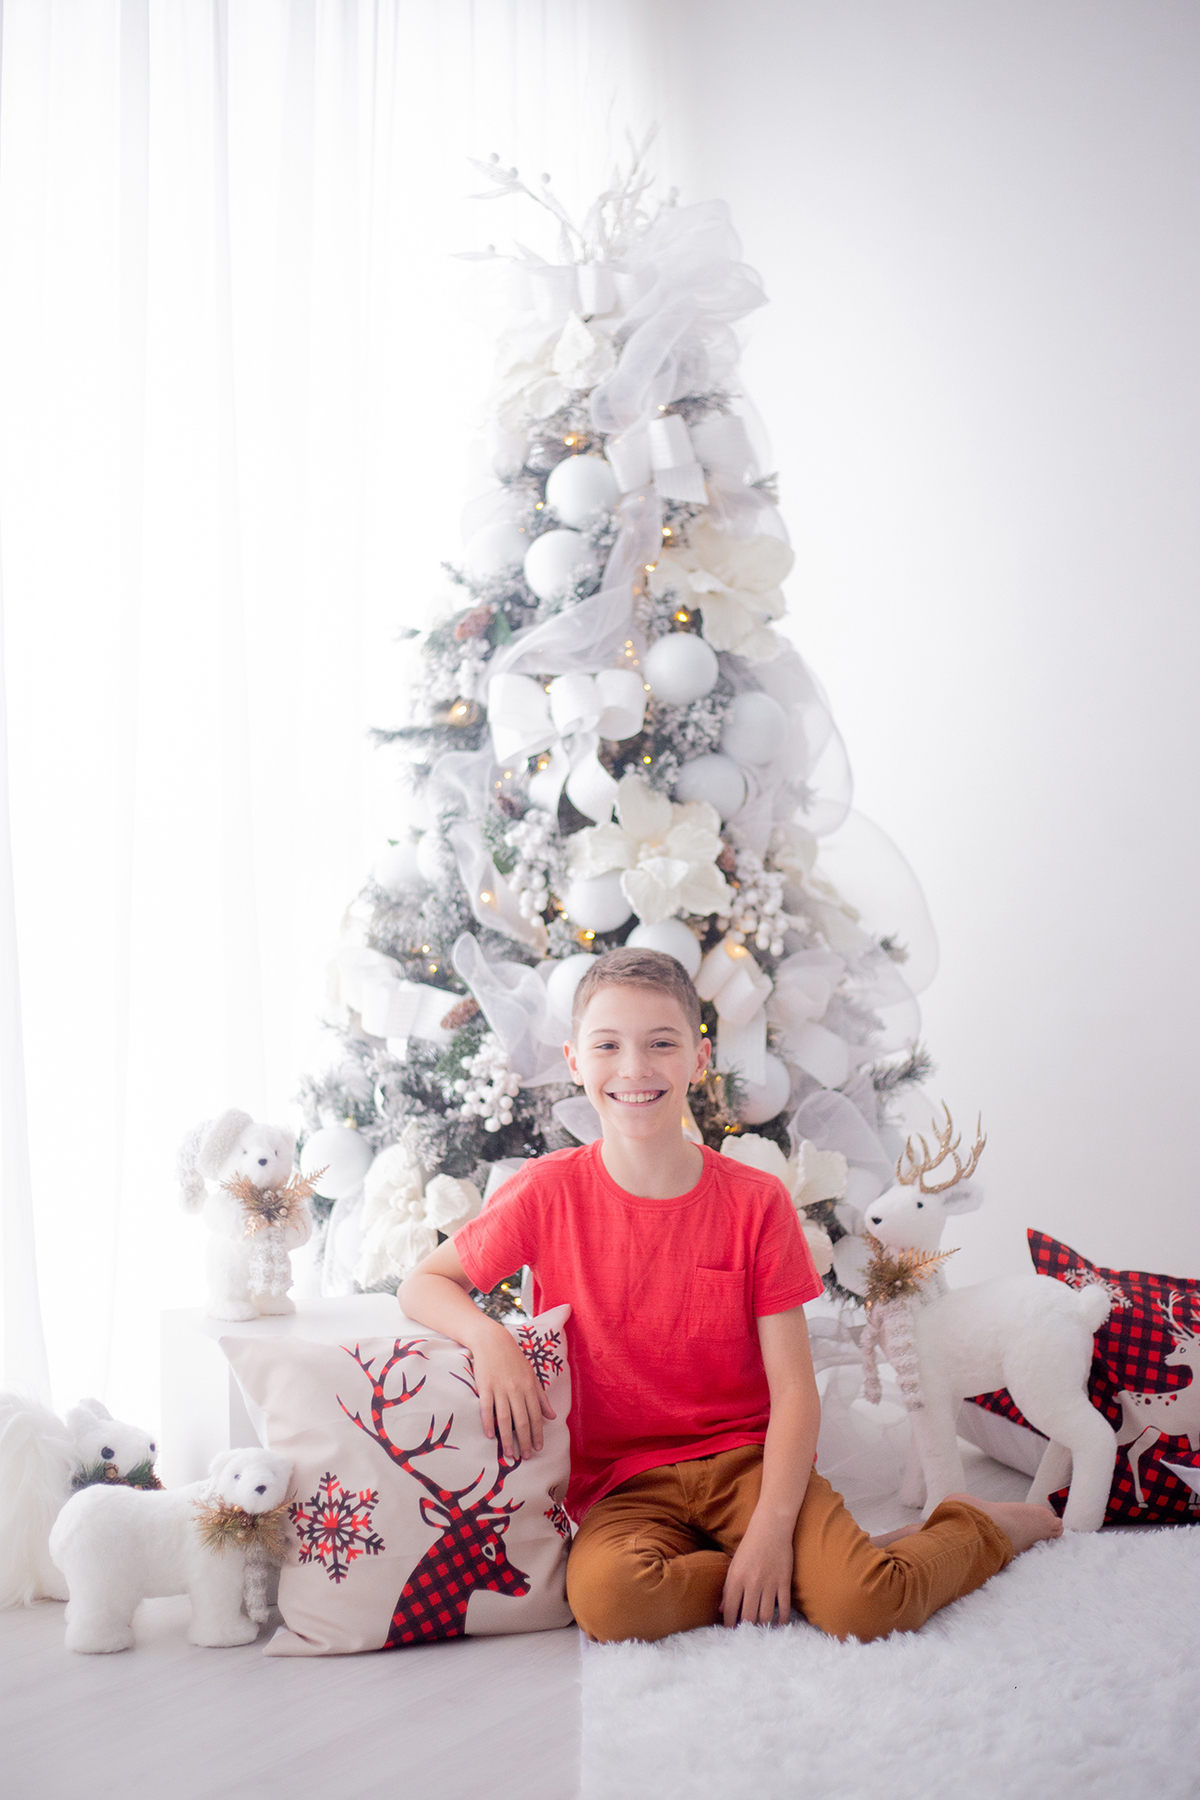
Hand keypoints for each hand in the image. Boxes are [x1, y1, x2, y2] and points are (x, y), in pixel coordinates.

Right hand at [467, 1321, 555, 1460]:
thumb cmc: (514, 1359)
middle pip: (522, 1420)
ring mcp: (500, 1388)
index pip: (536, 1415)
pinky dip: (488, 1423)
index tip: (538, 1448)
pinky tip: (490, 1436)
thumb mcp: (531, 1376)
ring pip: (505, 1418)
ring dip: (508, 1438)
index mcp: (529, 1387)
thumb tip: (552, 1417)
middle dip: (525, 1441)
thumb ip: (541, 1397)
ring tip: (509, 1454)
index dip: (538, 1433)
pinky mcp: (485, 1386)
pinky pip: (486, 1408)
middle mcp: (516, 1390)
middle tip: (525, 1457)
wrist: (492, 1341)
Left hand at [721, 1512, 793, 1627]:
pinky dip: (782, 1619)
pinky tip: (778, 1623)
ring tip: (761, 1629)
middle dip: (746, 1629)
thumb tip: (722, 1610)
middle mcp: (752, 1583)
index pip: (730, 1609)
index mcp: (736, 1578)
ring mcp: (769, 1583)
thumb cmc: (749, 1546)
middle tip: (746, 1633)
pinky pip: (784, 1607)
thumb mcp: (734, 1565)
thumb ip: (728, 1588)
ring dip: (763, 1625)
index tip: (730, 1631)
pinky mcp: (784, 1582)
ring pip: (766, 1616)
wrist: (770, 1528)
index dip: (729, 1624)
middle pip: (748, 1617)